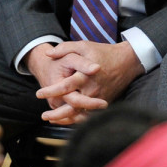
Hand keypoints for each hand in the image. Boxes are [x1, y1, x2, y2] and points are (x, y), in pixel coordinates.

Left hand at [29, 40, 144, 124]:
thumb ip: (65, 48)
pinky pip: (89, 115)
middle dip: (57, 113)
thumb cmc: (103, 52)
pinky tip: (66, 120)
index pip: (65, 87)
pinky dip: (77, 120)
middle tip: (43, 115)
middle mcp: (92, 90)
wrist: (127, 61)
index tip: (39, 93)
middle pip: (72, 106)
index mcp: (85, 76)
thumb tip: (48, 54)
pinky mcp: (104, 102)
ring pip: (80, 114)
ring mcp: (99, 98)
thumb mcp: (83, 45)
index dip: (50, 91)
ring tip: (51, 120)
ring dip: (65, 119)